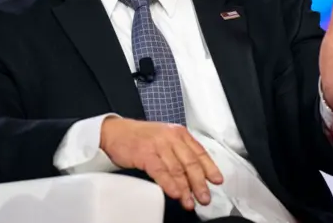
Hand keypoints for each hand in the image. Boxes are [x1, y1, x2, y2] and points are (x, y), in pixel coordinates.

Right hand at [100, 118, 222, 210]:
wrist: (115, 131)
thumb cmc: (140, 137)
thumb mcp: (165, 139)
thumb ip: (179, 152)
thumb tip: (194, 174)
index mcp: (179, 134)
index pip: (199, 152)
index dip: (210, 168)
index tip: (217, 180)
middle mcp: (171, 137)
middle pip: (191, 162)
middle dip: (200, 182)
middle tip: (205, 197)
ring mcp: (158, 144)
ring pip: (177, 169)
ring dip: (185, 188)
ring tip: (190, 202)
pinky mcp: (145, 153)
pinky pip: (160, 170)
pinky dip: (169, 183)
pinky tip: (175, 193)